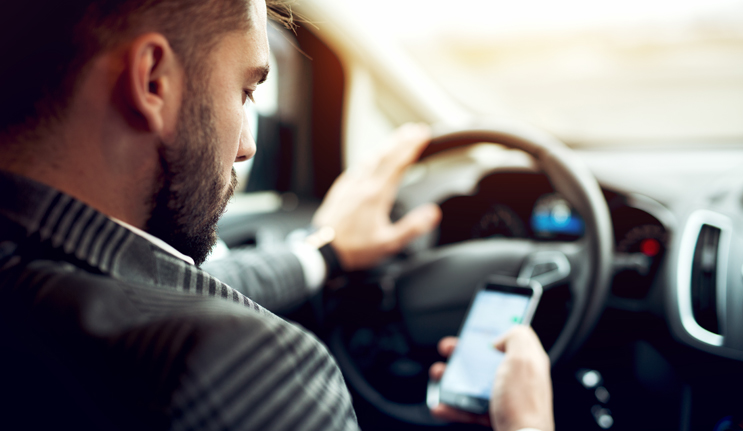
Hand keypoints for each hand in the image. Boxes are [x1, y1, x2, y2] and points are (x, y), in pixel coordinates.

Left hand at [312, 123, 440, 270]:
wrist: (323, 250)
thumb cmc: (354, 248)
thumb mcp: (389, 243)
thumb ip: (412, 227)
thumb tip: (432, 213)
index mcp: (377, 195)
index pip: (398, 163)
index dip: (411, 146)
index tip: (422, 134)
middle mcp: (363, 185)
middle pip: (385, 155)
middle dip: (402, 140)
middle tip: (414, 129)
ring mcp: (350, 185)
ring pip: (370, 158)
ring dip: (386, 146)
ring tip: (397, 138)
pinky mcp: (341, 190)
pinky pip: (357, 167)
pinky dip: (369, 158)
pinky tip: (370, 159)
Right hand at [429, 327, 554, 430]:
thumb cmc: (524, 405)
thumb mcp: (524, 358)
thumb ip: (516, 337)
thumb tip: (501, 339)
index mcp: (527, 361)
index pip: (512, 338)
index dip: (493, 330)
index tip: (474, 327)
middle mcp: (517, 379)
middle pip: (486, 360)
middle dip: (463, 354)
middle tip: (448, 349)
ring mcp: (505, 399)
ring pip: (473, 384)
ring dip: (451, 379)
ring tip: (438, 376)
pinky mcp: (494, 418)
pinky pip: (468, 409)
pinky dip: (452, 407)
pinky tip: (441, 406)